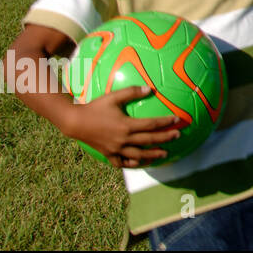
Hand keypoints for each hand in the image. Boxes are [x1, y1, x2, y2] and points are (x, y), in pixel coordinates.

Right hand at [66, 84, 181, 168]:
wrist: (75, 122)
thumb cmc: (95, 107)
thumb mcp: (113, 97)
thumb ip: (132, 92)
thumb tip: (150, 88)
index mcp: (126, 125)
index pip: (151, 124)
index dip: (166, 122)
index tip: (177, 120)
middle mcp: (123, 139)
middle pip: (149, 140)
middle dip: (165, 138)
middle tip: (178, 136)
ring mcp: (116, 149)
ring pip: (139, 154)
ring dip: (153, 154)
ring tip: (165, 154)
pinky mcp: (108, 154)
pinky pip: (122, 163)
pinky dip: (132, 163)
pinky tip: (139, 161)